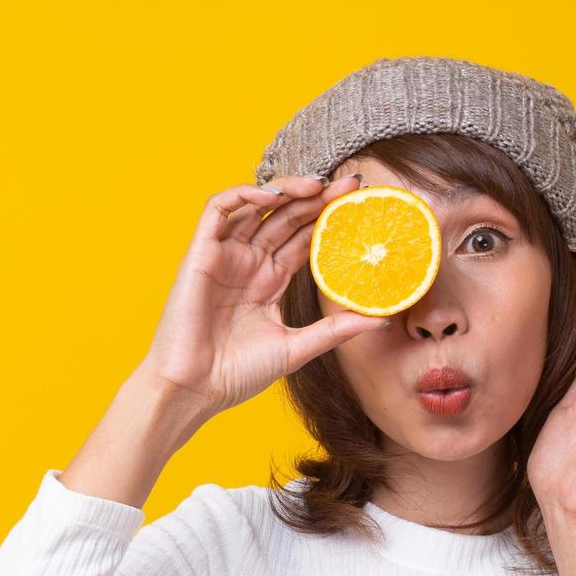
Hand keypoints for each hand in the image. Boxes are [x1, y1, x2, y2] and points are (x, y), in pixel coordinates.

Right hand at [135, 172, 391, 417]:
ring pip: (256, 206)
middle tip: (351, 185)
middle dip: (318, 197)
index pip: (304, 237)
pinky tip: (273, 197)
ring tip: (318, 186)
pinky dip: (243, 195)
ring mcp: (225, 256)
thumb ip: (335, 330)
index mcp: (270, 281)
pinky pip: (218, 210)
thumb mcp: (297, 348)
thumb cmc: (237, 374)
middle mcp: (249, 263)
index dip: (330, 218)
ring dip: (286, 190)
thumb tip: (380, 321)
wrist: (194, 390)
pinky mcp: (201, 254)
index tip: (361, 205)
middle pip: (286, 217)